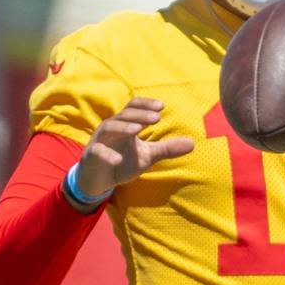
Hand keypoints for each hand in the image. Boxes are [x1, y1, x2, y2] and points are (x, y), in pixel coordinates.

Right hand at [76, 97, 194, 196]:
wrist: (98, 180)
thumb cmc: (122, 162)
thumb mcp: (147, 155)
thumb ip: (167, 148)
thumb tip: (193, 143)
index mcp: (125, 125)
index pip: (133, 107)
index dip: (146, 105)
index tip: (162, 106)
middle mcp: (111, 128)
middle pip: (124, 115)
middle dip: (140, 115)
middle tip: (156, 117)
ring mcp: (100, 141)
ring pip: (109, 128)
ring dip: (123, 127)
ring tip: (137, 129)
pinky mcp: (91, 156)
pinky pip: (97, 152)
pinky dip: (107, 154)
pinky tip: (118, 159)